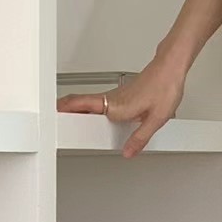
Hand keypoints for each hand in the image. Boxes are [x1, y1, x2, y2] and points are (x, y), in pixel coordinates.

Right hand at [57, 54, 186, 158]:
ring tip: (64, 122)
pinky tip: (90, 116)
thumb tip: (128, 152)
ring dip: (74, 110)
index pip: (81, 106)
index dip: (63, 112)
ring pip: (87, 103)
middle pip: (79, 105)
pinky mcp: (120, 95)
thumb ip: (140, 138)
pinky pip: (99, 103)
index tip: (50, 120)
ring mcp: (114, 96)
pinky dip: (88, 108)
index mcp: (115, 106)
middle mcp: (112, 100)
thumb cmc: (165, 87)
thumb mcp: (156, 119)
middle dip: (63, 111)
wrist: (171, 68)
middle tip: (49, 121)